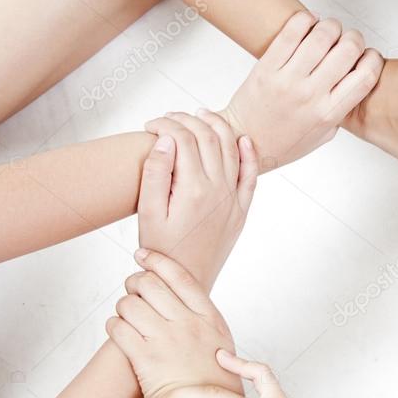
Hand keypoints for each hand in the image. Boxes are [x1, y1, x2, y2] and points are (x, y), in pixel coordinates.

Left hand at [106, 249, 237, 397]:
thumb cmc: (213, 380)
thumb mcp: (220, 341)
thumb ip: (200, 316)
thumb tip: (174, 292)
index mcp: (209, 317)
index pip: (179, 276)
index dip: (156, 260)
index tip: (141, 255)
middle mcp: (188, 324)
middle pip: (149, 284)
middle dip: (135, 284)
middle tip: (133, 292)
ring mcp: (166, 341)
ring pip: (129, 304)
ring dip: (123, 307)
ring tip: (128, 317)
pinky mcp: (145, 359)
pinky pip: (117, 328)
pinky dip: (113, 327)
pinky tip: (120, 333)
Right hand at [139, 111, 257, 289]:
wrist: (186, 281)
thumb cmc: (162, 250)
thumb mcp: (147, 212)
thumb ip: (155, 173)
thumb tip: (165, 140)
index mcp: (192, 189)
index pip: (183, 139)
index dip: (165, 125)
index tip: (149, 126)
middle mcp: (218, 190)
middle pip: (208, 137)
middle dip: (187, 120)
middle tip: (169, 118)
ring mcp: (233, 200)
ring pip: (232, 149)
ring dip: (216, 127)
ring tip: (199, 116)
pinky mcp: (241, 210)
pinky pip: (251, 175)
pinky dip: (249, 153)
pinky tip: (242, 139)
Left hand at [213, 11, 383, 170]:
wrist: (244, 140)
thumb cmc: (280, 142)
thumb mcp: (322, 135)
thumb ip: (340, 110)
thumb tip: (352, 83)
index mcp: (328, 113)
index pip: (366, 76)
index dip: (373, 59)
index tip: (367, 57)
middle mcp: (310, 95)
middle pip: (348, 49)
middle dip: (353, 39)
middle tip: (346, 41)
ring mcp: (288, 79)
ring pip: (322, 35)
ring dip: (331, 27)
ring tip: (327, 32)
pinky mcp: (268, 66)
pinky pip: (292, 31)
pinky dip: (305, 20)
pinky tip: (307, 25)